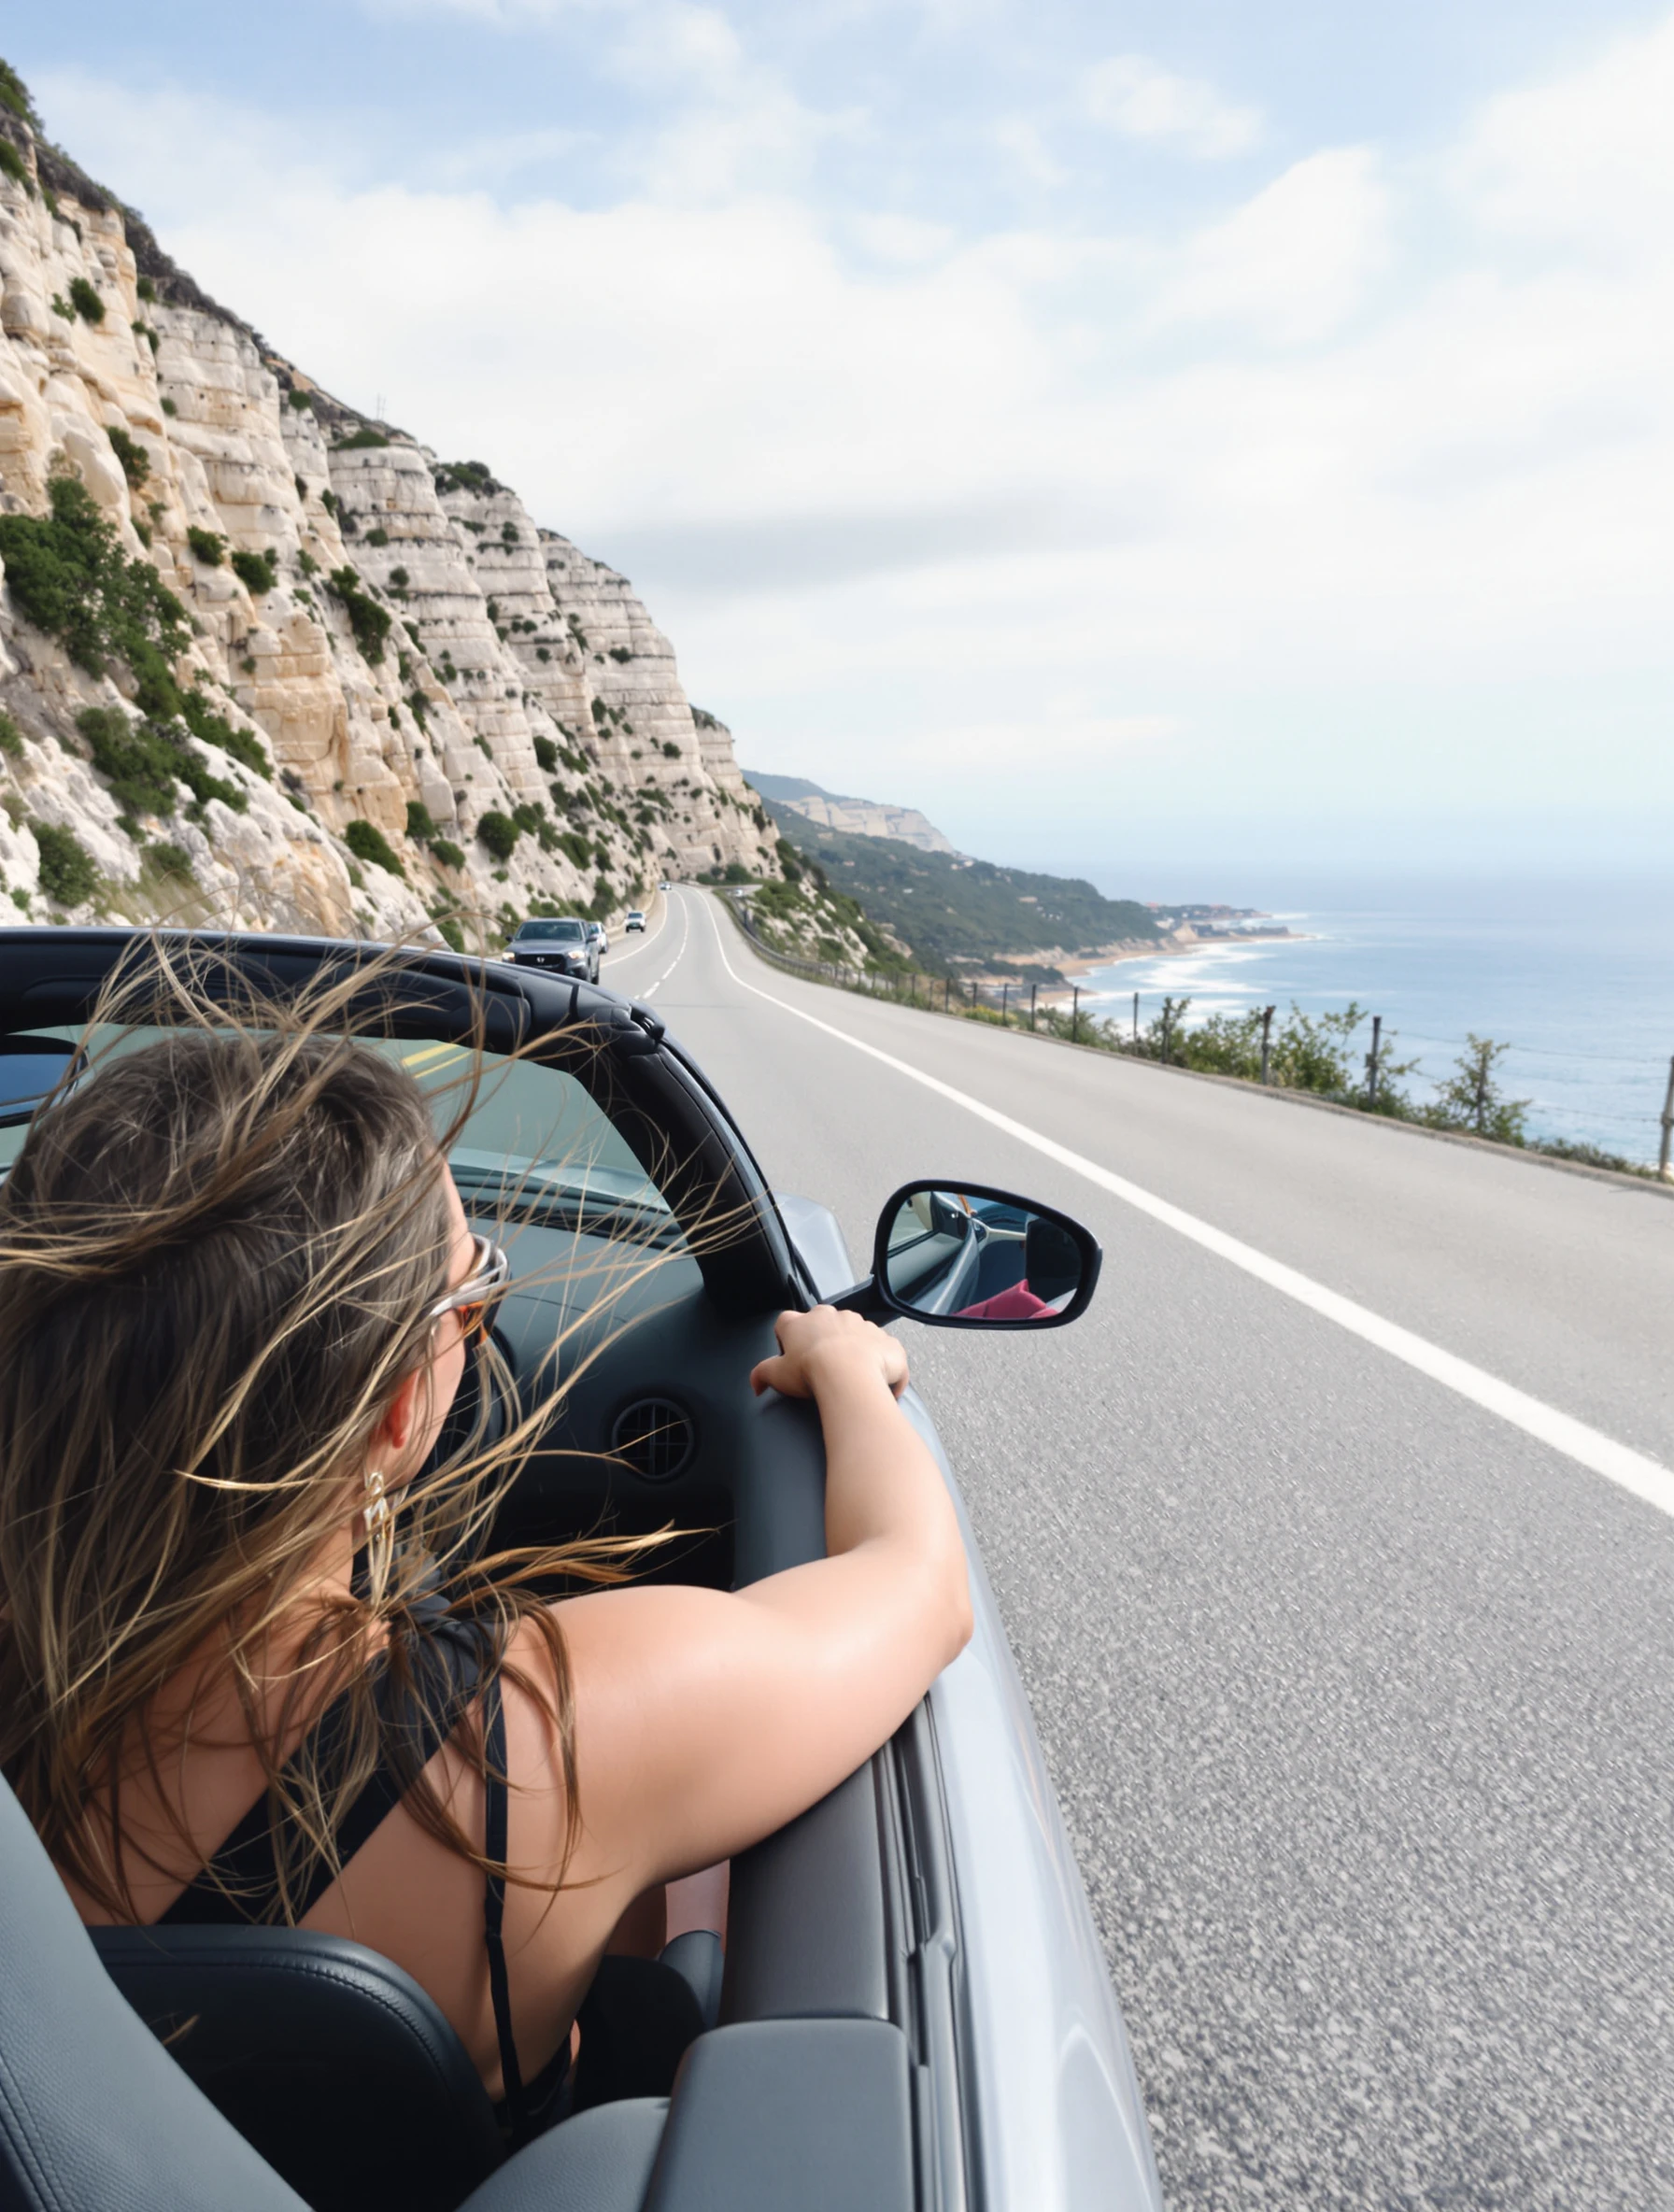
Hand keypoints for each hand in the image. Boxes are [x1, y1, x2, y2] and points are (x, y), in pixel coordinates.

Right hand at [750, 1305, 907, 1401]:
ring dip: (854, 1352)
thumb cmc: (811, 1371)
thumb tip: (755, 1383)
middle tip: (822, 1369)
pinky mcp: (885, 1340)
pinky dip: (882, 1365)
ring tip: (850, 1378)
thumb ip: (760, 1375)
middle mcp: (832, 1316)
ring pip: (856, 1335)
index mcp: (802, 1322)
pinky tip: (876, 1384)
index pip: (788, 1322)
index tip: (793, 1358)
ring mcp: (861, 1324)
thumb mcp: (776, 1375)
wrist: (849, 1375)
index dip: (788, 1340)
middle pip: (825, 1326)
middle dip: (824, 1344)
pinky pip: (884, 1351)